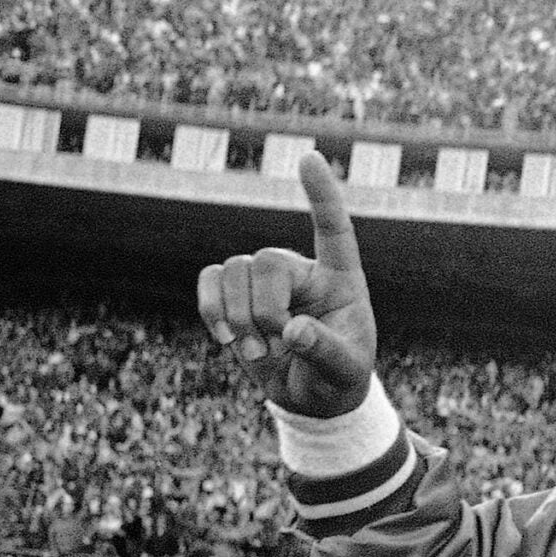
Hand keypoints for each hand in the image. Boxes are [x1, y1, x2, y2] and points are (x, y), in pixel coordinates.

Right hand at [196, 153, 377, 417]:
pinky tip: (225, 338)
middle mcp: (302, 271)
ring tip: (259, 352)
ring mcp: (266, 281)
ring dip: (237, 317)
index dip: (322, 195)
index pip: (333, 229)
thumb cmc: (340, 378)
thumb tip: (293, 330)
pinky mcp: (235, 294)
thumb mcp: (346, 370)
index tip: (308, 158)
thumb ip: (325, 350)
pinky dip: (209, 308)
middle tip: (275, 346)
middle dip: (263, 309)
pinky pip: (209, 279)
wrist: (312, 398)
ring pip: (234, 270)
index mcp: (341, 279)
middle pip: (266, 261)